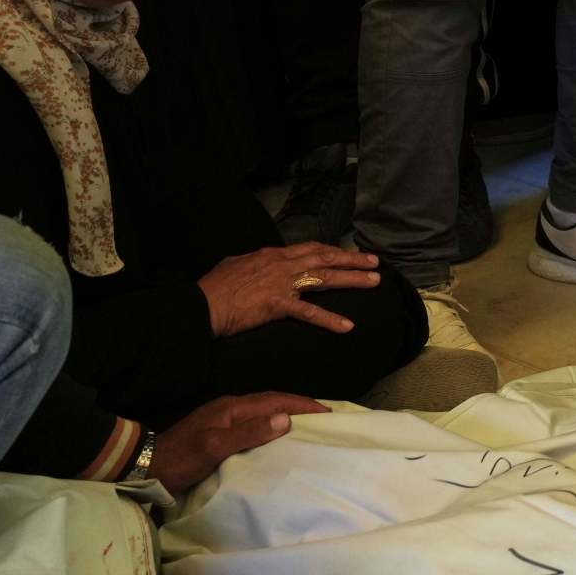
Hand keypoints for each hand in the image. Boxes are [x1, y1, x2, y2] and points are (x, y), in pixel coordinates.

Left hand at [147, 393, 326, 495]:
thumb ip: (248, 432)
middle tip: (325, 418)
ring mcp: (224, 419)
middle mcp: (231, 407)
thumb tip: (285, 419)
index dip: (303, 405)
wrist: (146, 466)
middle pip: (273, 401)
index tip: (329, 412)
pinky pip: (255, 423)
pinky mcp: (220, 431)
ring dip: (287, 415)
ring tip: (308, 426)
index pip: (276, 400)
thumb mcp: (215, 447)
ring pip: (264, 411)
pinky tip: (278, 437)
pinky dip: (273, 426)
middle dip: (300, 406)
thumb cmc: (181, 459)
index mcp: (233, 407)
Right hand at [195, 243, 381, 337]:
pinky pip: (309, 312)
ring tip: (374, 282)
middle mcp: (282, 264)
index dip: (331, 250)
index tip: (348, 253)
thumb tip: (260, 262)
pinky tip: (347, 325)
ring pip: (325, 278)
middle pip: (324, 258)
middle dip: (352, 259)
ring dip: (352, 280)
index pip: (309, 249)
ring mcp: (281, 283)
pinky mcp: (278, 305)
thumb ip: (254, 262)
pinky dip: (329, 319)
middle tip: (375, 262)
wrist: (201, 305)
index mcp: (272, 254)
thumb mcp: (235, 265)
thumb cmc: (213, 287)